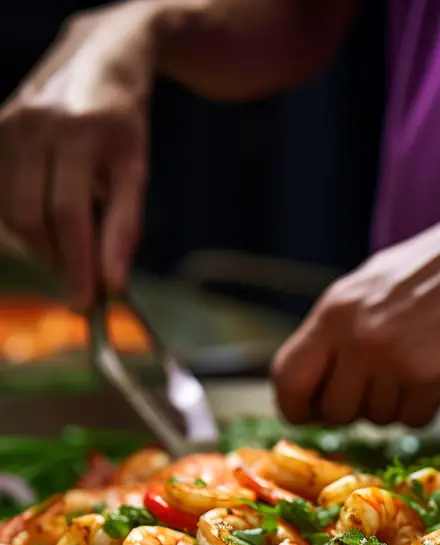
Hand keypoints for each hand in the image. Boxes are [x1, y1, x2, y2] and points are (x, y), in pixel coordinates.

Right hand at [0, 3, 155, 308]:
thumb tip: (114, 285)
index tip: (88, 301)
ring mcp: (9, 124)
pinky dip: (26, 223)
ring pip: (13, 212)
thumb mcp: (136, 169)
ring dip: (42, 245)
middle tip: (82, 285)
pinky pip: (2, 197)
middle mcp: (35, 124)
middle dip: (57, 260)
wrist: (100, 58)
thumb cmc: (123, 123)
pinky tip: (51, 225)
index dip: (76, 262)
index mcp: (77, 131)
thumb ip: (125, 226)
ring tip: (72, 251)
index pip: (68, 213)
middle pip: (34, 217)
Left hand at [272, 200, 439, 426]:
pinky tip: (438, 373)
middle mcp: (358, 339)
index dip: (296, 406)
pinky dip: (425, 407)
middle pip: (334, 411)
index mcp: (333, 313)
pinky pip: (414, 420)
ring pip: (377, 419)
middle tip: (380, 384)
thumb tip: (309, 383)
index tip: (311, 412)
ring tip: (416, 363)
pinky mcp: (433, 378)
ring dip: (394, 404)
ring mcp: (395, 360)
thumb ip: (334, 333)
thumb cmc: (432, 268)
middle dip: (354, 408)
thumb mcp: (365, 288)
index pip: (288, 379)